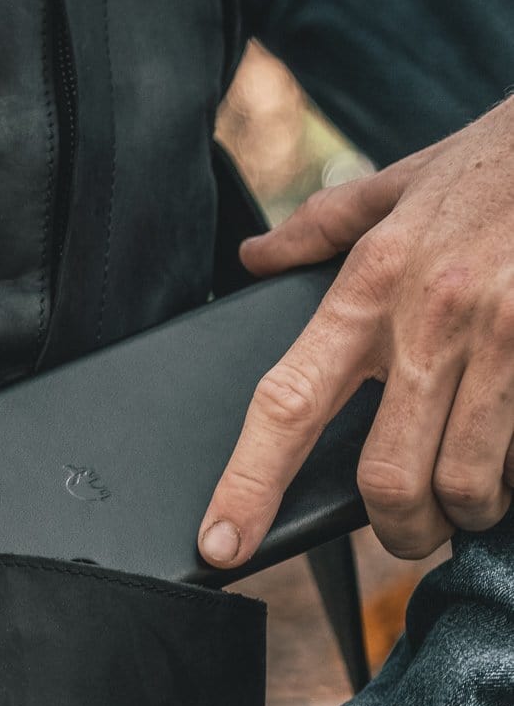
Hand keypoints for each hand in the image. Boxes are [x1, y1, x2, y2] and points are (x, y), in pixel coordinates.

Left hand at [199, 96, 513, 567]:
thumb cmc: (500, 162)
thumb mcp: (400, 182)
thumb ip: (321, 226)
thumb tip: (256, 256)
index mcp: (370, 284)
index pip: (286, 403)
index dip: (247, 484)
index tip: (221, 542)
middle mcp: (431, 320)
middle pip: (384, 478)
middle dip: (392, 529)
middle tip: (403, 526)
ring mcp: (507, 342)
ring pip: (465, 485)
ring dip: (464, 513)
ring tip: (470, 494)